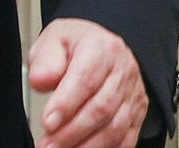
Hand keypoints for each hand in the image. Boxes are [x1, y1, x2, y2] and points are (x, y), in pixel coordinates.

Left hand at [28, 18, 149, 147]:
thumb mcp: (53, 41)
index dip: (66, 104)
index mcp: (101, 48)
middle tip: (48, 144)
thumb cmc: (74, 46)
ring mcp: (133, 94)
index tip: (48, 122)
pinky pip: (126, 138)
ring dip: (86, 145)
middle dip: (71, 132)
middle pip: (101, 108)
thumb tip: (41, 80)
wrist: (100, 46)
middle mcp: (122, 71)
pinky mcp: (137, 112)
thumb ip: (45, 61)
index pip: (85, 79)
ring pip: (114, 128)